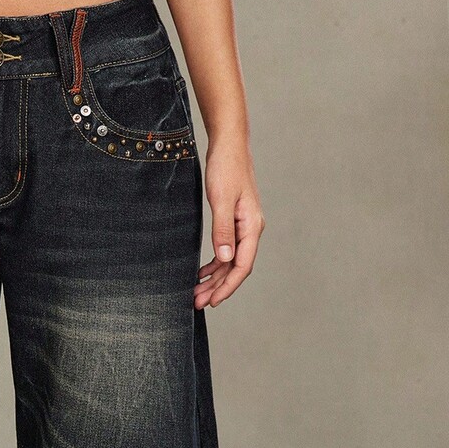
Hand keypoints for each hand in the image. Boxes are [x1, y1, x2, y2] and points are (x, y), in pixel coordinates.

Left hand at [194, 137, 264, 308]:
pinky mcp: (234, 221)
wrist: (229, 145)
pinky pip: (226, 250)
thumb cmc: (226, 168)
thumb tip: (225, 258)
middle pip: (236, 267)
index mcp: (252, 226)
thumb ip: (223, 229)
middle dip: (218, 287)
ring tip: (196, 293)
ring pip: (230, 261)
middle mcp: (251, 229)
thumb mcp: (221, 199)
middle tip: (198, 303)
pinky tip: (201, 272)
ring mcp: (243, 226)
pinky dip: (214, 264)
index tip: (213, 301)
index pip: (242, 265)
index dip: (228, 286)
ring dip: (214, 279)